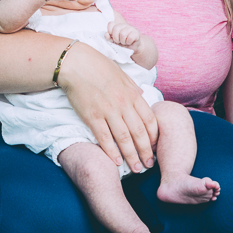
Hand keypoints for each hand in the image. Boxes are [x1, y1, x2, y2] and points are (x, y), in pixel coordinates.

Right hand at [56, 43, 158, 171]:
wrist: (76, 64)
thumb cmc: (100, 67)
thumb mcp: (123, 76)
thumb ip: (133, 88)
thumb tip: (142, 96)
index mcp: (133, 95)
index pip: (150, 120)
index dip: (154, 137)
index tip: (155, 148)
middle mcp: (123, 105)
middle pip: (139, 133)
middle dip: (146, 152)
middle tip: (149, 165)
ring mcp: (108, 111)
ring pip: (124, 139)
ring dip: (132, 156)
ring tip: (136, 169)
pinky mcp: (92, 116)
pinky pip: (104, 138)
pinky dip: (111, 152)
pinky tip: (117, 162)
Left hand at [106, 20, 143, 47]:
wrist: (132, 48)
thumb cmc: (122, 43)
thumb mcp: (113, 41)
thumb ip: (109, 38)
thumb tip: (106, 34)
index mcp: (117, 26)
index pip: (111, 24)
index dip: (109, 31)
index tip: (112, 37)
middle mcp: (123, 25)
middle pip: (116, 29)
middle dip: (116, 38)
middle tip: (119, 41)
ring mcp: (130, 28)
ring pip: (123, 34)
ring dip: (122, 41)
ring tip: (124, 42)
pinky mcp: (136, 33)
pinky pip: (130, 37)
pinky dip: (128, 42)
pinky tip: (129, 42)